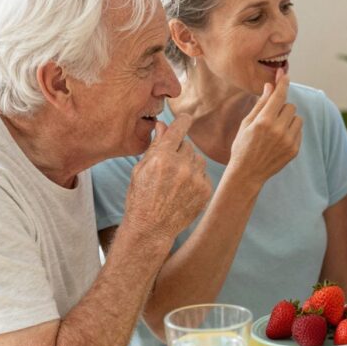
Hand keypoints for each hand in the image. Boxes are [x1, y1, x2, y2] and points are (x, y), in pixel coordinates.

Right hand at [124, 115, 210, 241]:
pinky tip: (182, 190)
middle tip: (168, 164)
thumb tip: (163, 124)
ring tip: (175, 179)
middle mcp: (182, 166)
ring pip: (198, 159)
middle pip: (187, 145)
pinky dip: (195, 178)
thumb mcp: (141, 169)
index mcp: (163, 157)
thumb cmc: (141, 197)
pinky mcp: (205, 190)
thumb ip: (155, 146)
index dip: (183, 120)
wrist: (152, 227)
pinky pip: (203, 174)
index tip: (186, 117)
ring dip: (189, 163)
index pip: (178, 129)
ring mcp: (196, 179)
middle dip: (179, 150)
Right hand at [229, 69, 301, 185]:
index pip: (279, 95)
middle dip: (281, 108)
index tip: (285, 73)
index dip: (283, 83)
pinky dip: (291, 131)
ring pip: (297, 118)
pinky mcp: (295, 149)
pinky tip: (279, 140)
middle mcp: (278, 130)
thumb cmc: (243, 145)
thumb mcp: (247, 123)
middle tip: (270, 117)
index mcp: (263, 121)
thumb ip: (261, 104)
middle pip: (290, 106)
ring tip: (275, 130)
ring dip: (288, 119)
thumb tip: (271, 85)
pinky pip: (299, 131)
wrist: (247, 173)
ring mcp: (288, 141)